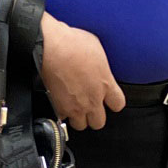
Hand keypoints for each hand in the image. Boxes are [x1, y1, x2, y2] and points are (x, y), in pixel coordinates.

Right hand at [39, 12, 125, 130]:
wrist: (50, 47)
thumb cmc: (71, 43)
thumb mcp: (95, 46)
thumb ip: (100, 64)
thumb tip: (99, 65)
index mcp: (105, 83)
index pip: (118, 104)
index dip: (113, 102)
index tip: (109, 98)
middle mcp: (92, 98)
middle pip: (99, 121)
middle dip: (94, 114)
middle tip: (89, 103)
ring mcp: (75, 106)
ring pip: (81, 125)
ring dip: (78, 116)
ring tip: (74, 104)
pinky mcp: (59, 109)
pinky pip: (62, 119)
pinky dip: (61, 113)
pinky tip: (59, 102)